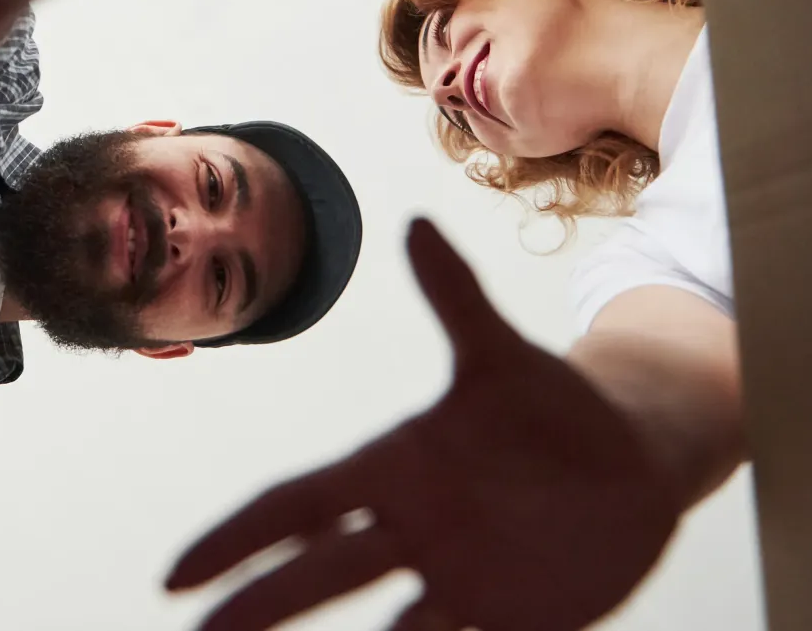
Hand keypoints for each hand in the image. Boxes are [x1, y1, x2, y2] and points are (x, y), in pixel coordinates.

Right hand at [166, 221, 678, 630]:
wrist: (634, 459)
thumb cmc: (554, 404)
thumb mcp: (502, 355)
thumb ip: (456, 298)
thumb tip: (415, 222)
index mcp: (394, 467)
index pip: (296, 506)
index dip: (236, 540)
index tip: (177, 578)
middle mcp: (412, 528)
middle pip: (317, 574)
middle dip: (256, 607)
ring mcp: (458, 577)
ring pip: (383, 629)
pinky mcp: (512, 616)